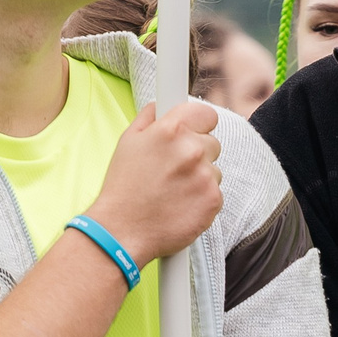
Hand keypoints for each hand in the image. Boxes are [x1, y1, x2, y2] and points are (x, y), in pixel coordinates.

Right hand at [84, 100, 222, 260]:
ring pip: (215, 169)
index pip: (206, 113)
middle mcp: (191, 149)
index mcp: (171, 130)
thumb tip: (160, 106)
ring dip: (200, 177)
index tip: (193, 132)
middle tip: (173, 170)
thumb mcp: (128, 142)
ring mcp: (205, 175)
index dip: (198, 124)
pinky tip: (181, 204)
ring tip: (173, 190)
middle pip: (212, 142)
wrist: (122, 230)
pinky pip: (216, 192)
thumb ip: (149, 118)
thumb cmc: (122, 188)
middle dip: (197, 153)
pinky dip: (202, 198)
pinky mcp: (213, 199)